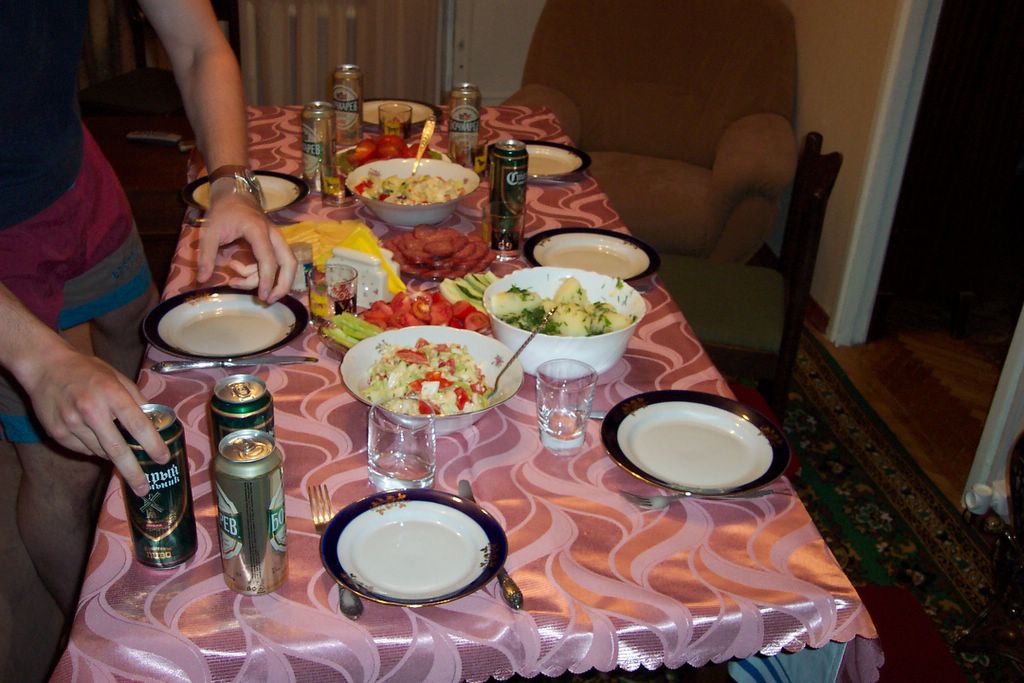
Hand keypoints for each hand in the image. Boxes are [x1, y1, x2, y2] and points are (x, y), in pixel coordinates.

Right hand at [22, 345, 168, 495]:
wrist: (45, 367)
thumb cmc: (86, 370)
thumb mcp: (117, 376)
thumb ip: (136, 399)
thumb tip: (154, 421)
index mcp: (111, 394)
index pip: (137, 425)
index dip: (153, 444)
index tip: (163, 459)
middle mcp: (91, 411)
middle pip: (117, 450)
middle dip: (133, 473)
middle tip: (144, 488)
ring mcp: (72, 424)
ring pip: (100, 453)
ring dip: (113, 456)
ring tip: (120, 452)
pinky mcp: (58, 433)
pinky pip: (84, 450)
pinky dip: (94, 449)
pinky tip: (95, 437)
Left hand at [196, 189, 296, 302]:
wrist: (233, 192)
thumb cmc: (222, 211)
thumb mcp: (210, 232)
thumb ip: (206, 256)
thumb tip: (202, 280)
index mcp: (257, 230)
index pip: (268, 260)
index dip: (266, 280)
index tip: (261, 296)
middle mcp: (272, 235)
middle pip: (289, 263)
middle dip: (283, 285)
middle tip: (269, 300)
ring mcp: (275, 238)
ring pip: (284, 264)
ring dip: (266, 279)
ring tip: (238, 283)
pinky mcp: (273, 243)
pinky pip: (274, 262)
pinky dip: (260, 272)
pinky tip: (239, 271)